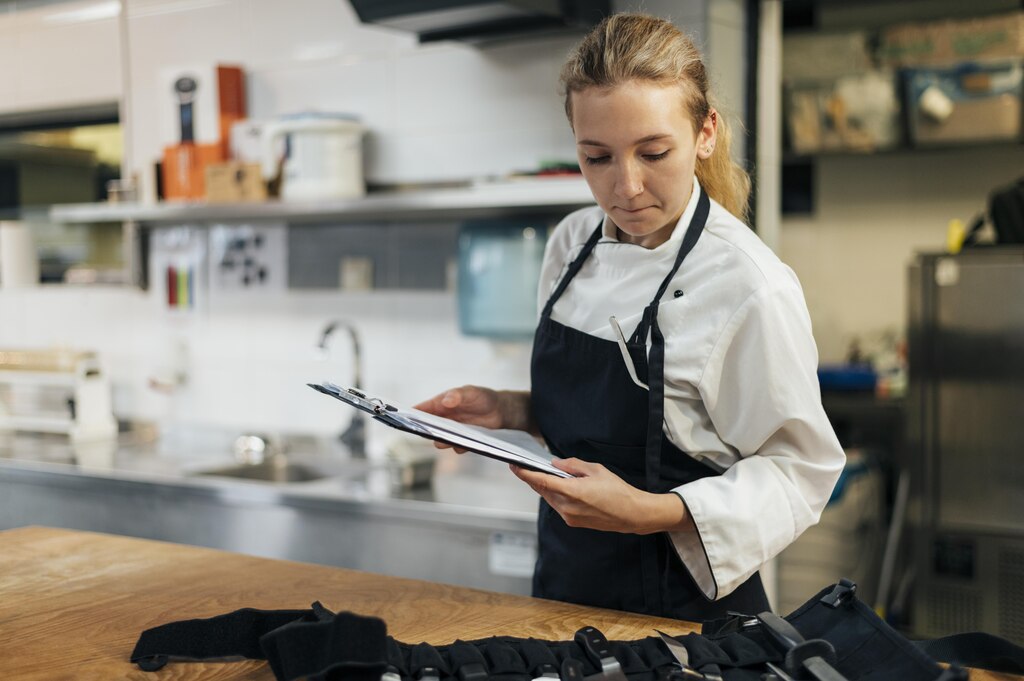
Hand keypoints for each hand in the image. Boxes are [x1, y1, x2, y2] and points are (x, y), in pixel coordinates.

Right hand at [414, 386, 530, 451]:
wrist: (501, 411)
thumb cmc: (483, 397)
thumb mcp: (472, 392)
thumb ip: (458, 396)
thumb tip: (446, 400)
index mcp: (442, 404)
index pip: (423, 409)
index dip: (412, 414)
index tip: (403, 419)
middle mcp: (445, 418)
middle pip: (430, 427)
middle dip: (426, 430)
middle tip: (426, 433)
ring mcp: (454, 430)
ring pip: (442, 439)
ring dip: (442, 441)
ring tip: (443, 441)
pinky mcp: (464, 440)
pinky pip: (457, 447)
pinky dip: (459, 447)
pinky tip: (462, 447)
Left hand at [510, 458, 689, 534]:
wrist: (631, 514)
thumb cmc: (618, 491)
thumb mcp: (596, 470)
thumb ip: (572, 465)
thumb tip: (555, 463)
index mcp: (572, 492)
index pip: (541, 481)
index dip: (525, 474)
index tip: (515, 466)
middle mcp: (567, 507)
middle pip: (542, 490)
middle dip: (535, 478)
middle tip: (529, 466)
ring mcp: (569, 516)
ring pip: (549, 498)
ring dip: (546, 487)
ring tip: (549, 475)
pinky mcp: (572, 522)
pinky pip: (558, 506)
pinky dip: (555, 495)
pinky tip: (561, 488)